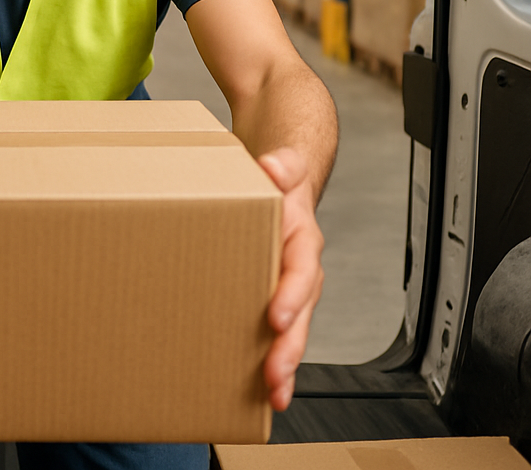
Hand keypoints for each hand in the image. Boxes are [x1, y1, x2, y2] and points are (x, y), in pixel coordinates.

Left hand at [257, 147, 324, 411]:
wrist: (283, 183)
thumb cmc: (279, 182)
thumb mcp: (283, 167)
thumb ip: (283, 165)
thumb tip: (273, 166)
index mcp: (301, 239)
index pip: (301, 269)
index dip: (292, 295)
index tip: (277, 317)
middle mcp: (299, 268)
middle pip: (300, 312)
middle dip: (291, 347)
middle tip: (276, 374)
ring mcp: (286, 286)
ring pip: (292, 331)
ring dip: (284, 365)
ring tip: (273, 394)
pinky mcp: (270, 296)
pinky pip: (276, 332)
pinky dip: (271, 361)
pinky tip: (258, 389)